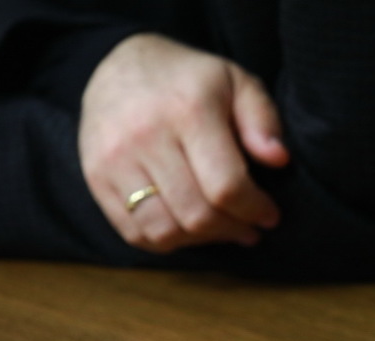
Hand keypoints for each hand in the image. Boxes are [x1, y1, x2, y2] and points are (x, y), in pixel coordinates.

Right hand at [79, 33, 289, 252]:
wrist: (119, 65)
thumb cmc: (190, 81)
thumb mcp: (237, 82)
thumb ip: (262, 120)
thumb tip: (279, 159)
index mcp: (188, 111)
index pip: (226, 186)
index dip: (254, 210)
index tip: (269, 215)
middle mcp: (145, 136)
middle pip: (196, 214)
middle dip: (232, 229)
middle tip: (250, 228)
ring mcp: (114, 159)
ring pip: (165, 230)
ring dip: (201, 240)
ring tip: (221, 230)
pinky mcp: (96, 178)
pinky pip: (134, 232)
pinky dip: (167, 241)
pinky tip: (188, 230)